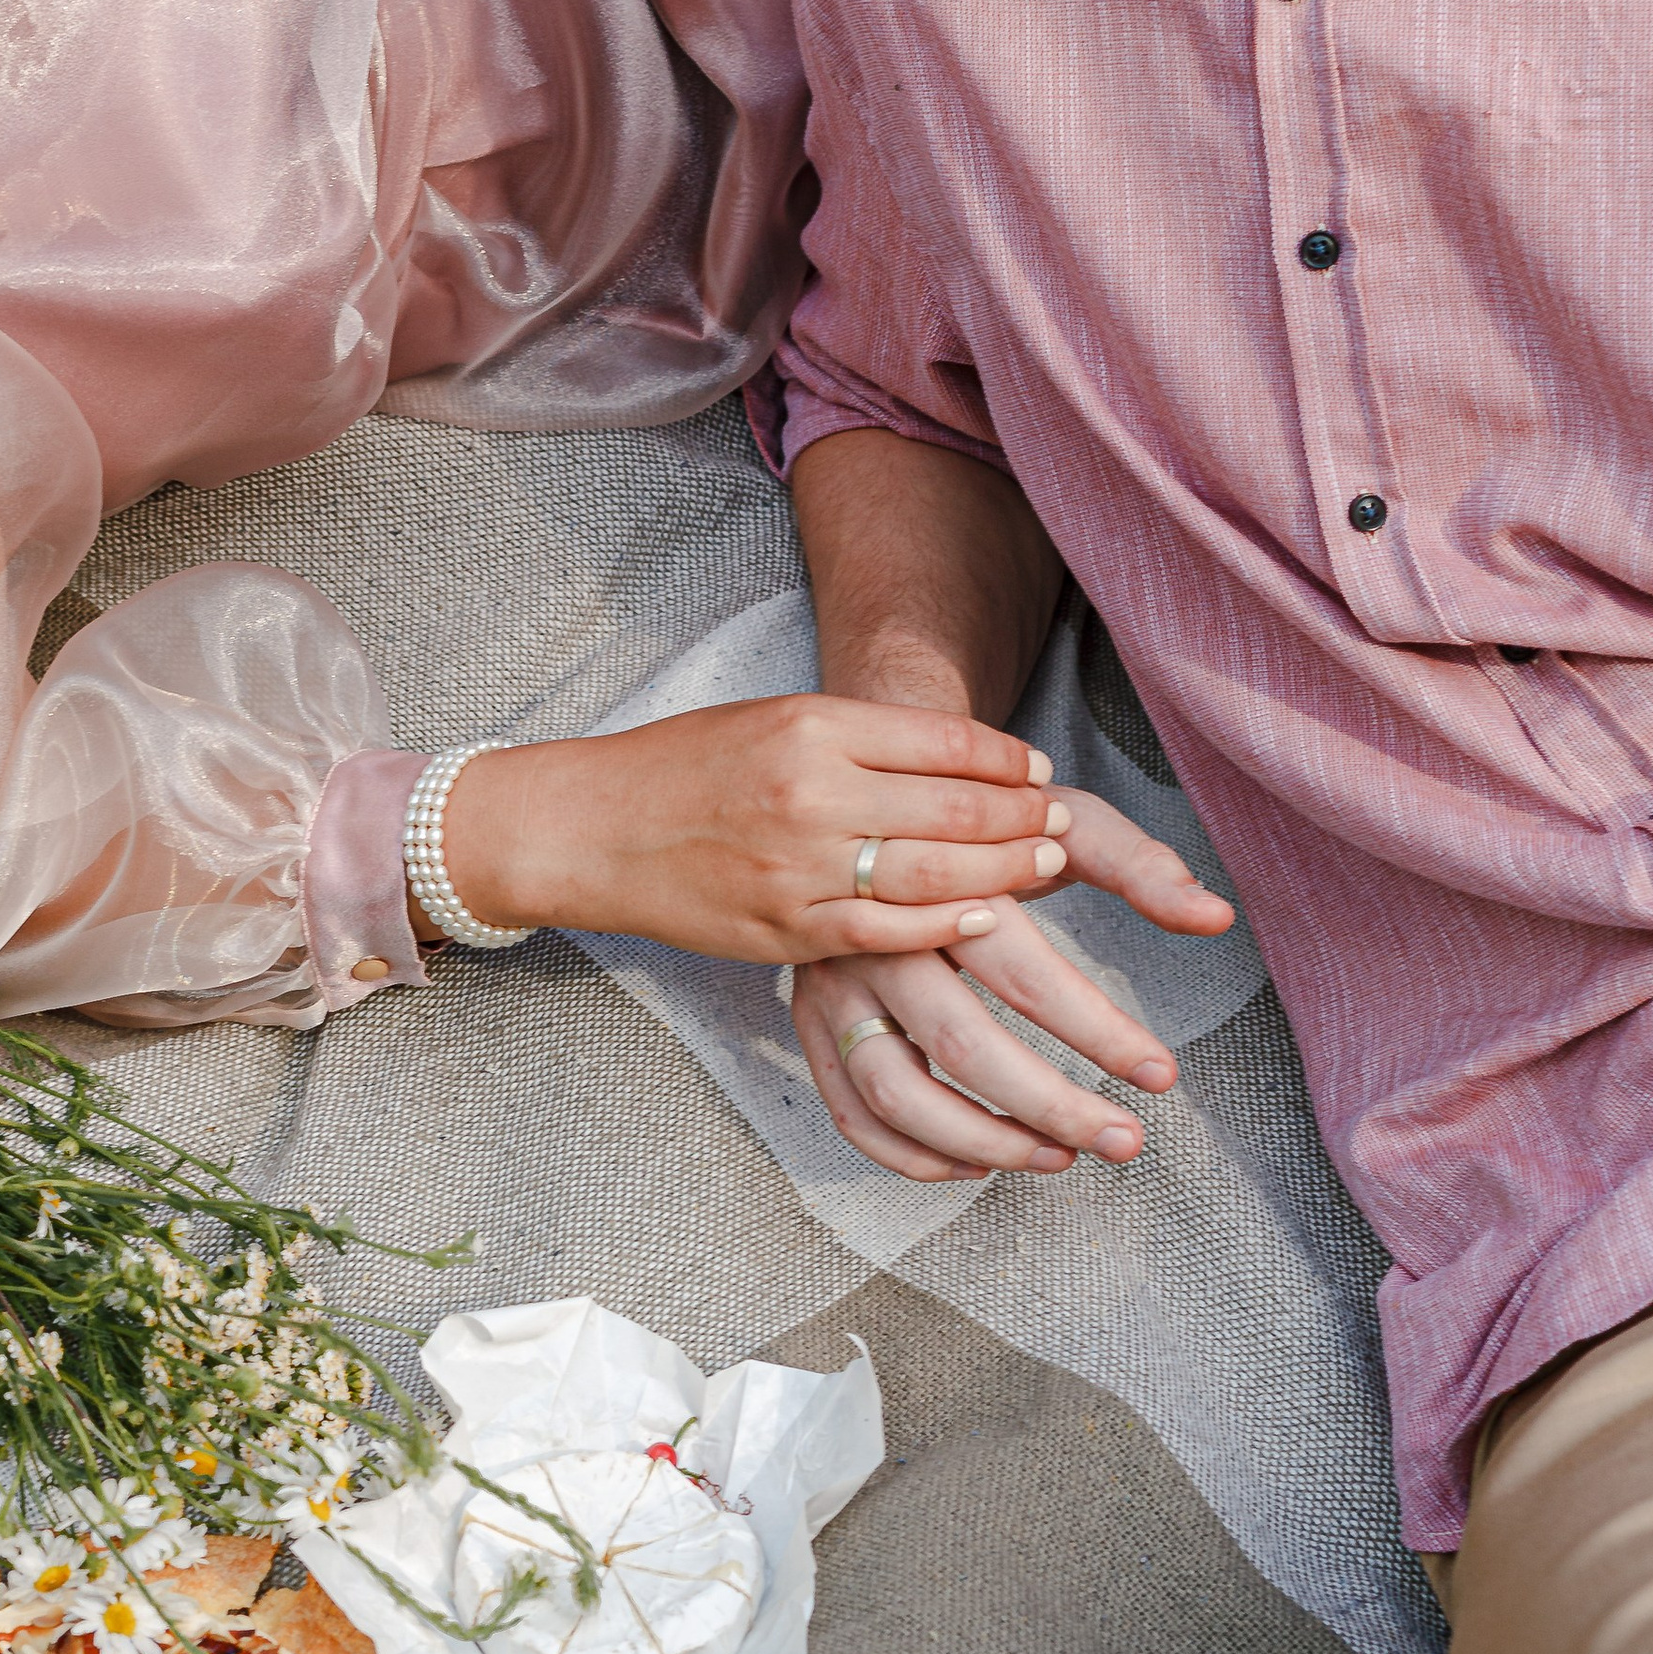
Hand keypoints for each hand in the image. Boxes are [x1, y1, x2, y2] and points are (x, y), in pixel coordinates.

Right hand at [433, 696, 1070, 958]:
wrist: (591, 829)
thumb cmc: (683, 768)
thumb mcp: (770, 721)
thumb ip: (858, 738)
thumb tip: (958, 760)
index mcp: (812, 726)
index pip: (943, 740)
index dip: (1006, 759)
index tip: (1037, 770)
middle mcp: (812, 792)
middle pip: (956, 807)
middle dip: (1023, 817)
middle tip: (1061, 822)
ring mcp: (800, 867)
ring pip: (936, 873)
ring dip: (1005, 870)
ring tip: (1044, 864)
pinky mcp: (786, 929)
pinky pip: (888, 932)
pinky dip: (946, 926)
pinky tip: (986, 917)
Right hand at [791, 791, 1233, 1179]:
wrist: (873, 802)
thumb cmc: (987, 820)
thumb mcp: (1063, 820)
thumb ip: (1140, 866)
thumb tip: (1218, 917)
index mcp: (944, 882)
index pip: (1026, 975)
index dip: (1099, 1032)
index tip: (1162, 1077)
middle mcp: (877, 935)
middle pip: (961, 1044)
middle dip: (1052, 1107)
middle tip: (1126, 1141)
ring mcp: (832, 984)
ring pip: (895, 1091)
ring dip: (982, 1143)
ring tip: (1060, 1159)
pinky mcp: (809, 1020)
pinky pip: (851, 1110)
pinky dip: (909, 1154)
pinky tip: (976, 1166)